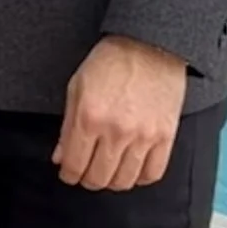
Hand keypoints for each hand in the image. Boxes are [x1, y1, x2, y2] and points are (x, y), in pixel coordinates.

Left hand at [54, 39, 187, 190]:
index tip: (69, 173)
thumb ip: (67, 127)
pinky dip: (140, 178)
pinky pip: (152, 173)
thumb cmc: (110, 62)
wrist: (149, 45)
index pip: (74, 165)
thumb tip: (61, 158)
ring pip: (124, 181)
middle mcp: (115, 132)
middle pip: (98, 178)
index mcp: (88, 118)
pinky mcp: (165, 137)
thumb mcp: (77, 88)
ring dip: (112, 181)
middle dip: (88, 180)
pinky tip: (132, 169)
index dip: (68, 174)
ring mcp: (142, 136)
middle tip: (87, 173)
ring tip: (108, 172)